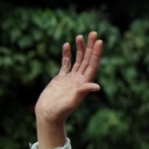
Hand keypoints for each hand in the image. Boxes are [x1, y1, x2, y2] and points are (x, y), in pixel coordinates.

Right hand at [35, 32, 102, 148]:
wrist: (48, 115)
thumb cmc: (60, 111)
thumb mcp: (73, 101)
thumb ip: (83, 92)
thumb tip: (97, 86)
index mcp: (84, 83)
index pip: (93, 65)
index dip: (97, 53)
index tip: (100, 41)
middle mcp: (79, 80)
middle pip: (87, 60)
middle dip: (91, 46)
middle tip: (94, 32)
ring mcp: (70, 79)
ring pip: (78, 60)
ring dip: (80, 48)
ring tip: (80, 36)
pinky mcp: (60, 79)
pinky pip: (65, 64)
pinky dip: (67, 55)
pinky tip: (67, 45)